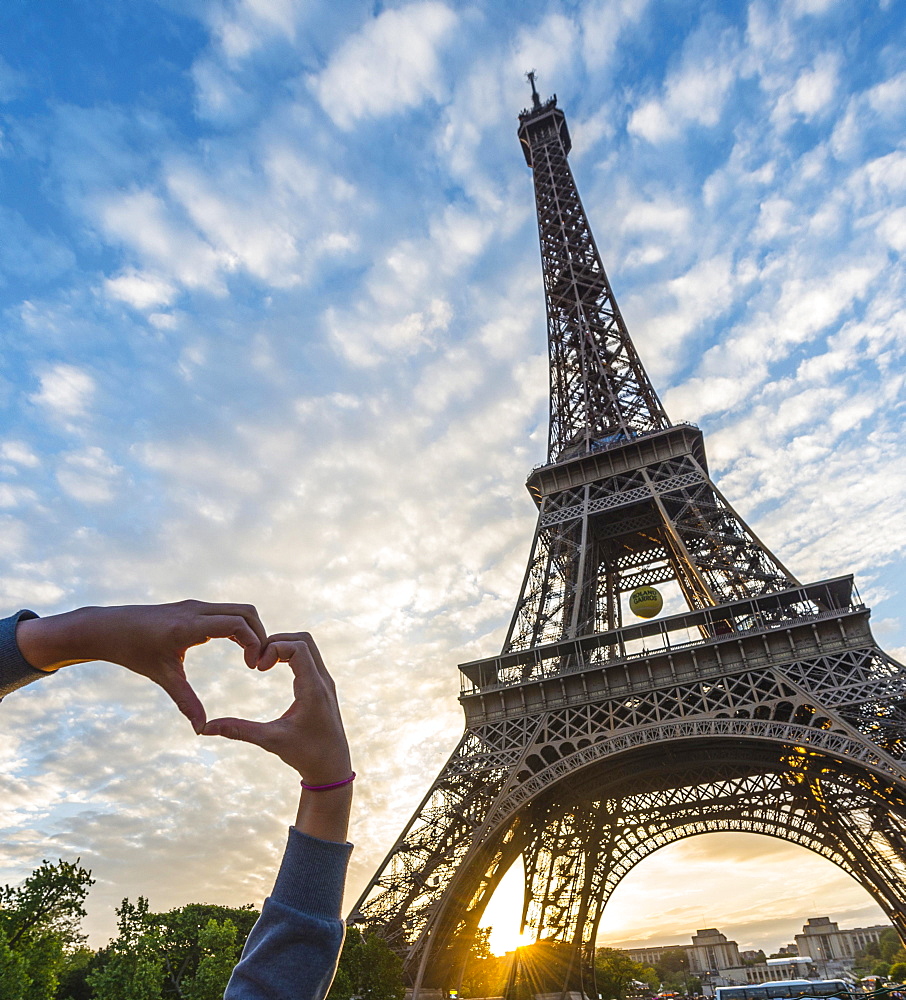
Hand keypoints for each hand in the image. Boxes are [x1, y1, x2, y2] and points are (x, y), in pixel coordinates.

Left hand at [16, 600, 266, 732]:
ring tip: (251, 657)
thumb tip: (200, 730)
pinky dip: (239, 627)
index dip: (254, 643)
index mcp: (189, 626)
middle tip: (259, 663)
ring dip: (251, 630)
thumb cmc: (132, 651)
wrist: (107, 627)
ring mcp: (196, 606)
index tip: (253, 667)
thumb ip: (185, 701)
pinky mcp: (194, 608)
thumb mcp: (162, 676)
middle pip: (246, 612)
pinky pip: (226, 612)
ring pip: (239, 609)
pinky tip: (237, 648)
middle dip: (260, 635)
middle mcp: (196, 610)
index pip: (237, 623)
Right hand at [201, 632, 350, 784]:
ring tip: (263, 663)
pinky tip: (274, 668)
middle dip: (277, 642)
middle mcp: (323, 680)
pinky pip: (309, 657)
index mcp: (313, 689)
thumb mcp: (269, 740)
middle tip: (258, 661)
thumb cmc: (305, 754)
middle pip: (304, 639)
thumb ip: (238, 730)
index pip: (298, 647)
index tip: (258, 668)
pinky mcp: (323, 685)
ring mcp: (325, 681)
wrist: (332, 767)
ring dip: (284, 647)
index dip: (274, 649)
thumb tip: (205, 729)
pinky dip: (291, 655)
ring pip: (308, 646)